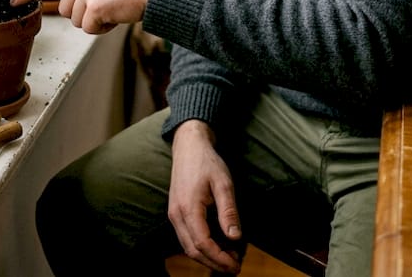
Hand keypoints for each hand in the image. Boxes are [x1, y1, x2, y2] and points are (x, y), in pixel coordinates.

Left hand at [11, 0, 160, 33]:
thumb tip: (66, 6)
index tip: (14, 1)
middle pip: (65, 10)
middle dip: (84, 15)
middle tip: (106, 5)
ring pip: (77, 22)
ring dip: (95, 22)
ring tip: (113, 8)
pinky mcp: (96, 5)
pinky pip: (90, 29)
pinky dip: (104, 29)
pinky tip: (116, 16)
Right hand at [168, 121, 243, 273]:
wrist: (189, 146)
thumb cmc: (207, 162)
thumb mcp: (224, 184)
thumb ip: (228, 211)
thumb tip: (235, 236)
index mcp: (188, 208)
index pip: (203, 244)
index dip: (220, 258)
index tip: (237, 265)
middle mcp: (176, 215)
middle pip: (193, 251)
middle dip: (214, 263)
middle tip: (236, 267)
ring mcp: (174, 215)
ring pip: (188, 247)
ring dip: (208, 257)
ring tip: (230, 258)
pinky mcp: (176, 213)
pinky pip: (186, 237)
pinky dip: (202, 247)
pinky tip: (219, 246)